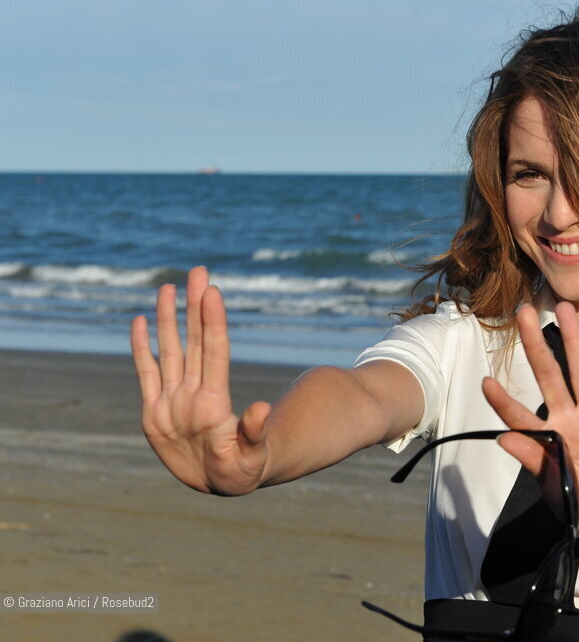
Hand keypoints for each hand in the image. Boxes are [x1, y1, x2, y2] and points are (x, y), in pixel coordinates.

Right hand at [131, 267, 270, 494]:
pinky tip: (141, 321)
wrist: (221, 483)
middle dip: (195, 307)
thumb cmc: (242, 471)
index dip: (213, 323)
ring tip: (170, 287)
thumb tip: (262, 409)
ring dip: (170, 319)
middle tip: (199, 271)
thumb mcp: (251, 456)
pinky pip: (146, 373)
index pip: (214, 352)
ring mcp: (174, 400)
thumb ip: (253, 433)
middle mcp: (193, 393)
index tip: (213, 293)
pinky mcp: (155, 413)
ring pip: (170, 350)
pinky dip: (142, 348)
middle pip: (194, 341)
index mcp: (214, 401)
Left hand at [482, 302, 578, 524]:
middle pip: (549, 377)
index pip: (521, 418)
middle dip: (536, 345)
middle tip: (523, 311)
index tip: (485, 382)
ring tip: (564, 309)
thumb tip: (502, 440)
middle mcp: (568, 421)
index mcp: (548, 440)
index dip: (503, 403)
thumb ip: (533, 461)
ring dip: (573, 342)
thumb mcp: (555, 487)